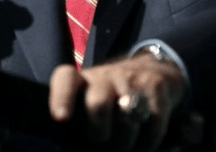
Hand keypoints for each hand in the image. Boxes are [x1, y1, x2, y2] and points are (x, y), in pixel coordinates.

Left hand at [49, 52, 187, 151]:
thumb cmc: (111, 99)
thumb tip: (69, 145)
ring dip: (124, 141)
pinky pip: (153, 123)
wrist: (153, 71)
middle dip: (99, 133)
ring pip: (127, 117)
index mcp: (82, 80)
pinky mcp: (155, 85)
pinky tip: (142, 146)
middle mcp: (105, 76)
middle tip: (101, 142)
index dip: (61, 97)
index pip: (65, 79)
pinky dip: (147, 143)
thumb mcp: (89, 103)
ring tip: (122, 145)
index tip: (60, 118)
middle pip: (98, 103)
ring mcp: (131, 79)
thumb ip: (78, 120)